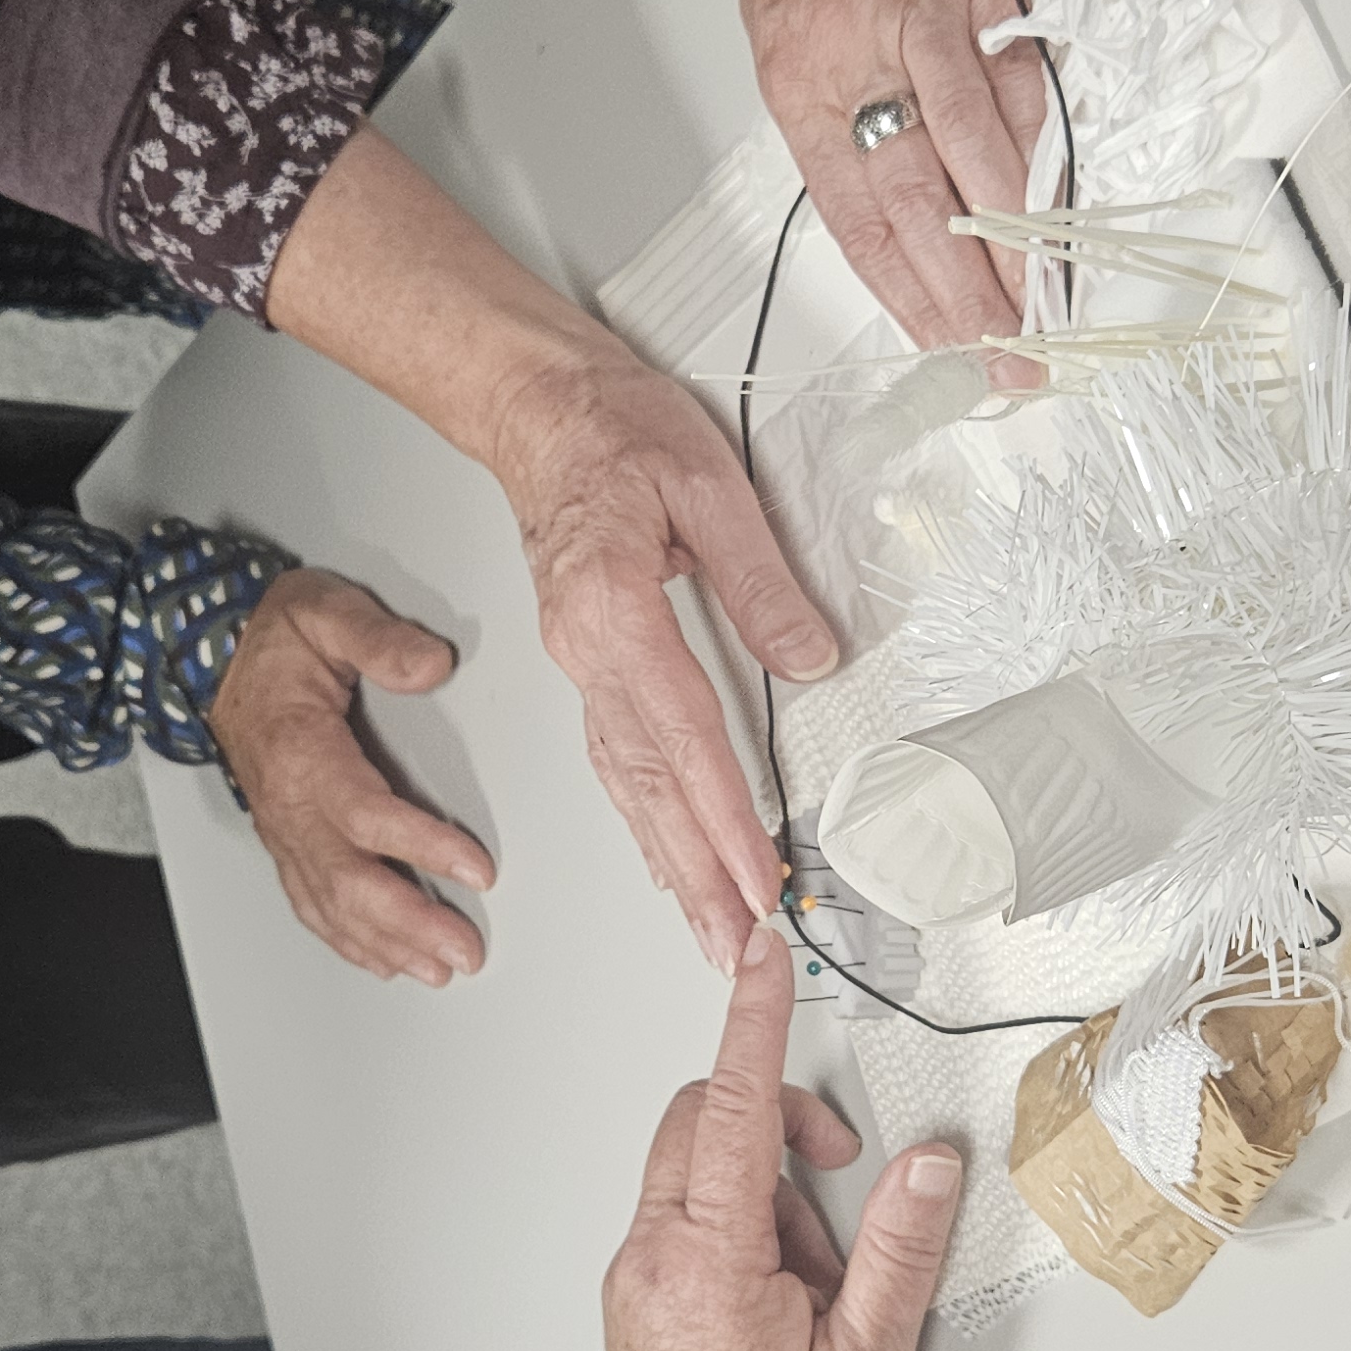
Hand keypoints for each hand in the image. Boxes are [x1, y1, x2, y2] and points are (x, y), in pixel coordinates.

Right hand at [210, 568, 495, 985]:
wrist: (214, 658)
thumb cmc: (274, 641)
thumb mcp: (325, 614)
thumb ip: (378, 637)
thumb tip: (432, 665)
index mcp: (301, 752)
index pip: (364, 813)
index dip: (420, 846)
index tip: (473, 869)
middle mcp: (288, 804)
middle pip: (347, 879)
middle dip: (409, 922)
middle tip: (464, 948)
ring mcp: (284, 829)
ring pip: (330, 902)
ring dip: (385, 943)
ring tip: (438, 968)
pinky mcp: (286, 841)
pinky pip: (312, 902)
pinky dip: (348, 939)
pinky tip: (384, 959)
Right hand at [257, 131, 836, 967]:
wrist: (539, 407)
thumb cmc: (616, 429)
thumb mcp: (710, 486)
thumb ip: (760, 581)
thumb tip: (810, 659)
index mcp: (611, 612)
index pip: (681, 736)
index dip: (724, 817)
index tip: (759, 878)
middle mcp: (584, 654)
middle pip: (647, 784)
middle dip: (696, 873)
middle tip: (735, 943)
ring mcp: (577, 664)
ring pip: (625, 783)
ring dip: (669, 862)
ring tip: (707, 928)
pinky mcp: (585, 662)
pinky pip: (616, 758)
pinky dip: (644, 818)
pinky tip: (666, 855)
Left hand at [604, 928, 960, 1350]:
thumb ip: (900, 1249)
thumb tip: (928, 1165)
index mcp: (710, 1259)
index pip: (733, 1107)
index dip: (752, 1022)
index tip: (761, 956)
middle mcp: (654, 1254)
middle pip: (704, 1125)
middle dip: (776, 1127)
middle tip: (836, 1180)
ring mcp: (635, 1273)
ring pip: (696, 1174)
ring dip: (762, 1196)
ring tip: (810, 1286)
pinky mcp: (633, 1294)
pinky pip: (685, 1219)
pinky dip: (737, 1231)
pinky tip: (777, 1298)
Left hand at [696, 0, 1049, 353]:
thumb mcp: (786, 8)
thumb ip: (849, 100)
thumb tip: (911, 185)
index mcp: (799, 69)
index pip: (861, 212)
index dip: (912, 291)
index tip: (951, 347)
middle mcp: (858, 43)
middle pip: (926, 196)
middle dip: (976, 291)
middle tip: (1014, 350)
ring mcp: (926, 0)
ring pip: (985, 141)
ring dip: (1026, 230)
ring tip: (1051, 294)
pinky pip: (1024, 66)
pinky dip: (1049, 134)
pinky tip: (1066, 190)